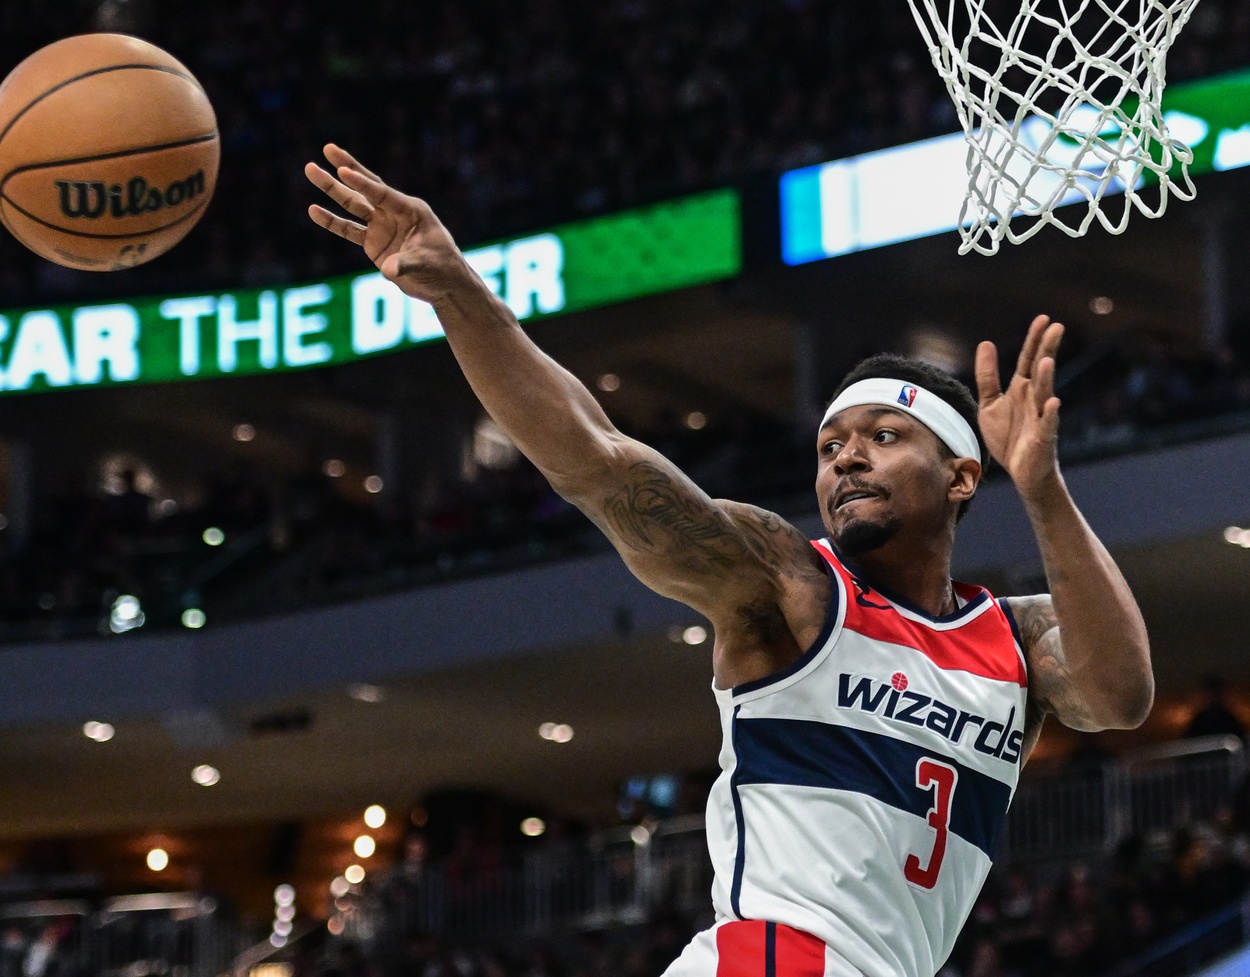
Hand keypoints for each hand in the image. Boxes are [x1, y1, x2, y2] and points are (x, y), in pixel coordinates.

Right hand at [305, 144, 473, 304]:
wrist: (444, 284)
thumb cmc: (442, 267)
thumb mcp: (426, 264)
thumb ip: (405, 264)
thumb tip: (387, 270)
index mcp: (411, 210)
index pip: (382, 193)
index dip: (362, 183)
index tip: (343, 171)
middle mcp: (395, 213)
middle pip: (366, 187)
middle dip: (346, 168)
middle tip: (327, 148)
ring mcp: (382, 226)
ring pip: (353, 204)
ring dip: (332, 189)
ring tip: (310, 169)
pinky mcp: (374, 243)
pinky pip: (349, 230)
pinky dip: (332, 221)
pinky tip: (313, 210)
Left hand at [975, 315, 1064, 498]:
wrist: (1020, 472)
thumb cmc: (1008, 437)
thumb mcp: (989, 403)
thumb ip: (987, 376)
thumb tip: (986, 342)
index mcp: (1021, 389)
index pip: (1028, 359)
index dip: (1034, 339)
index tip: (1043, 318)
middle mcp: (1034, 399)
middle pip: (1041, 370)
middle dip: (1047, 349)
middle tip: (1057, 327)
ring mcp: (1041, 417)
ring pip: (1044, 394)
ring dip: (1045, 378)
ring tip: (1046, 361)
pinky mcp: (1043, 438)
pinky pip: (1048, 424)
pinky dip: (1051, 414)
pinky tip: (1053, 403)